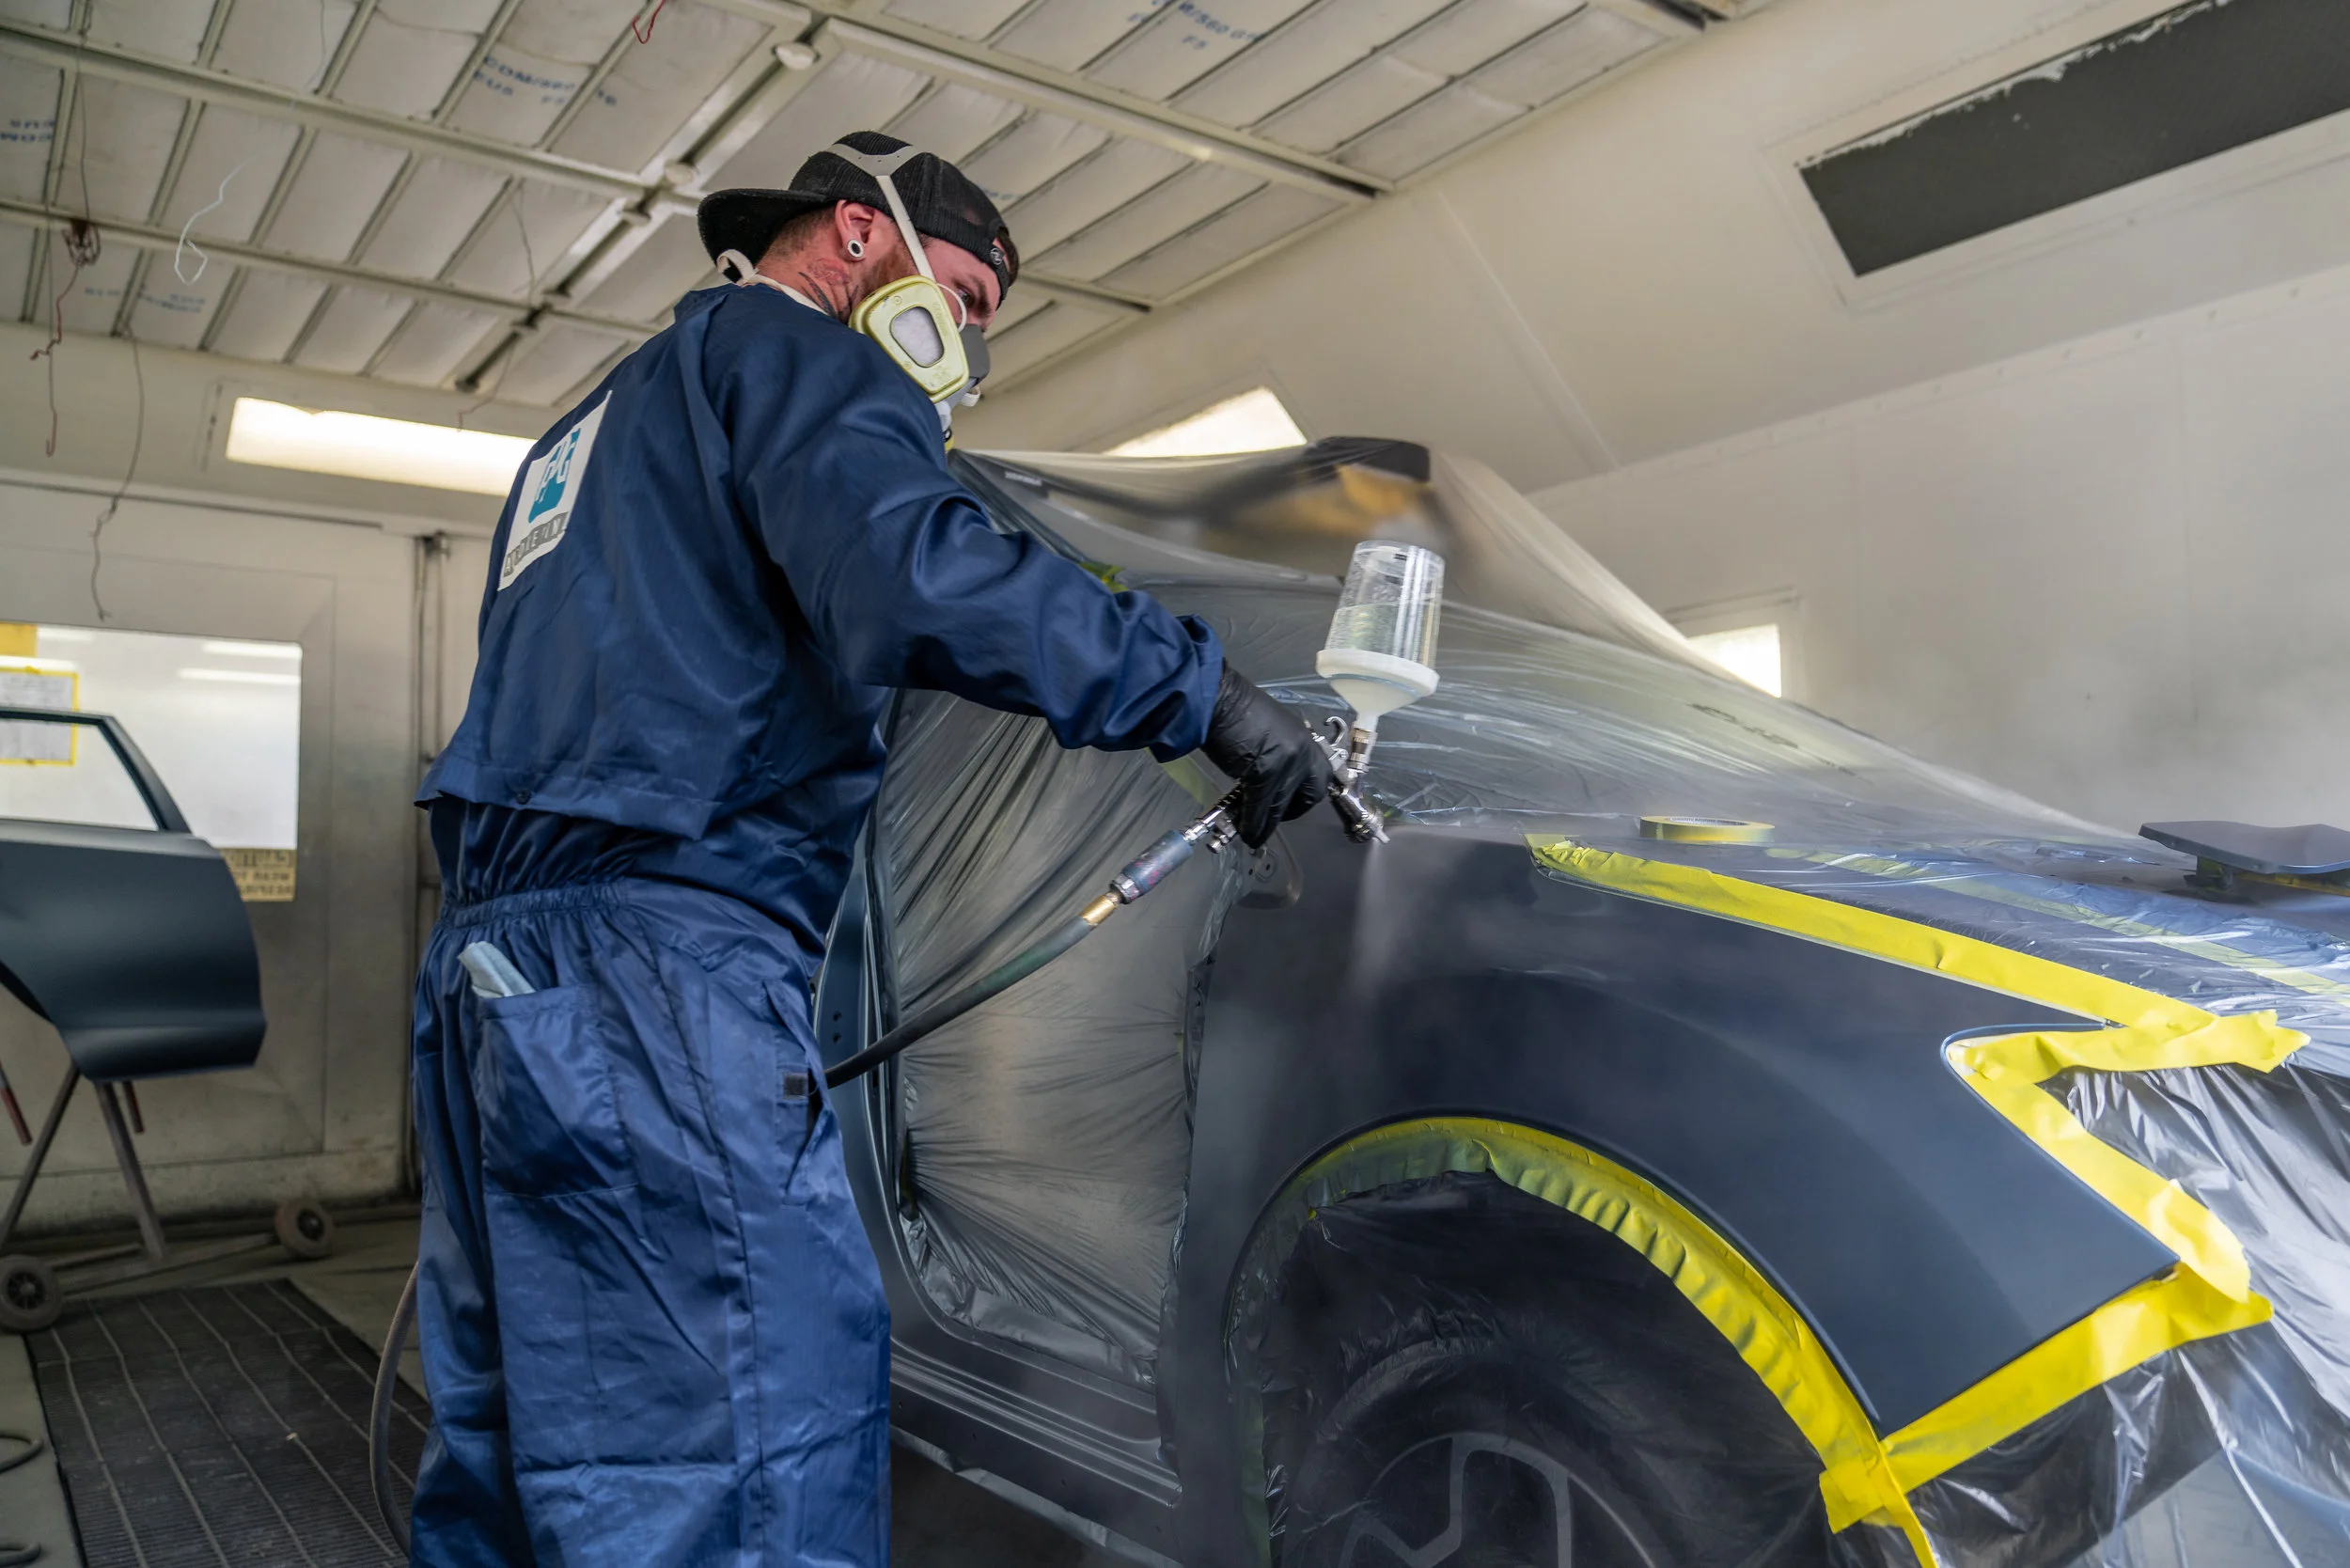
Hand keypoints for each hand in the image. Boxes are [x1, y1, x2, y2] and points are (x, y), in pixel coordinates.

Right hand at [1201, 663, 1334, 848]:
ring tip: (1252, 833)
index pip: (1319, 776)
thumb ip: (1276, 754)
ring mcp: (1286, 762)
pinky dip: (1251, 823)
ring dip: (1265, 824)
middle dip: (1293, 812)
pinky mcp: (1265, 772)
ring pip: (1279, 805)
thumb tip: (1267, 783)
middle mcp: (1301, 750)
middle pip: (1310, 794)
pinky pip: (1260, 807)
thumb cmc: (1234, 709)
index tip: (1289, 804)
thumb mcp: (1267, 732)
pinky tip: (1244, 830)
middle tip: (1273, 817)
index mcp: (1303, 738)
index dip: (1305, 796)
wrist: (1215, 698)